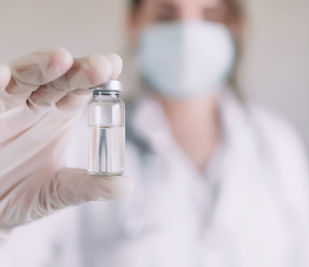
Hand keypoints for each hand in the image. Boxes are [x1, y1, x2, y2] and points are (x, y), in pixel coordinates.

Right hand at [0, 47, 132, 236]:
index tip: (114, 65)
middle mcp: (34, 106)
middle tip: (99, 67)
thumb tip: (127, 186)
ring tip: (61, 59)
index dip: (97, 78)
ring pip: (23, 78)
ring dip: (41, 66)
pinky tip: (4, 74)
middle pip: (58, 79)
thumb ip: (89, 187)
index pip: (81, 90)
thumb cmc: (18, 196)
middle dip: (78, 70)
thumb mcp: (57, 193)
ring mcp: (6, 108)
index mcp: (59, 116)